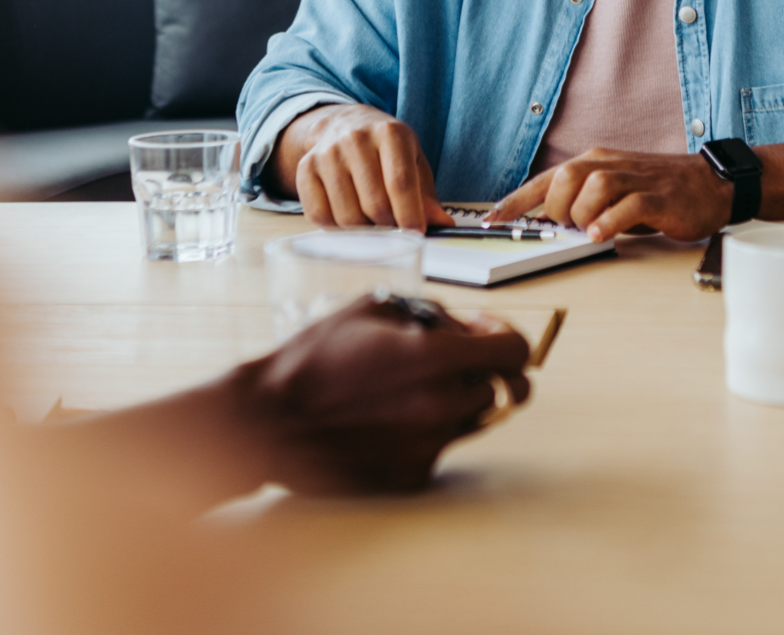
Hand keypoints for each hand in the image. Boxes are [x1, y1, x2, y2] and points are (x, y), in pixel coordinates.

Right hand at [230, 297, 531, 493]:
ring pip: (474, 418)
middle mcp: (442, 406)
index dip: (505, 338)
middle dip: (480, 369)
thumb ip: (431, 312)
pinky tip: (384, 417)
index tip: (485, 334)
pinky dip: (426, 429)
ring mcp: (430, 446)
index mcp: (435, 359)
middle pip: (501, 388)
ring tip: (406, 387)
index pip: (515, 352)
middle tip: (447, 360)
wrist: (268, 422)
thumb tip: (467, 327)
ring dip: (456, 398)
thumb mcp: (371, 307)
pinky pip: (441, 445)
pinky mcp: (414, 476)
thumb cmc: (314, 359)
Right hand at [272, 103, 450, 230]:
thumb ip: (426, 194)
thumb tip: (442, 224)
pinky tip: (349, 220)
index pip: (400, 182)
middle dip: (390, 227)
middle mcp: (355, 139)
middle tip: (395, 230)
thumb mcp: (413, 161)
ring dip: (365, 232)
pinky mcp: (305, 169)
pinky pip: (319, 216)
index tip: (416, 234)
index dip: (410, 215)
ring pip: (347, 216)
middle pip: (374, 204)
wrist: (343, 124)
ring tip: (374, 224)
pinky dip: (337, 229)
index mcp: (389, 133)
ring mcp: (327, 153)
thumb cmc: (386, 150)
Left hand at [486, 147, 733, 241]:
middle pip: (565, 177)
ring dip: (582, 214)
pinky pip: (628, 205)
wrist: (710, 184)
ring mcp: (635, 179)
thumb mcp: (613, 193)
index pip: (545, 179)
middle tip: (568, 227)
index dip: (515, 201)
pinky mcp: (658, 197)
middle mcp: (610, 165)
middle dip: (556, 208)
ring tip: (587, 231)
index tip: (491, 220)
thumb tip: (549, 224)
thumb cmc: (657, 191)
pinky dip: (609, 222)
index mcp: (594, 162)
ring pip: (593, 187)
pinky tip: (601, 235)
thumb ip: (583, 203)